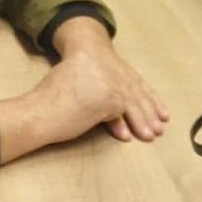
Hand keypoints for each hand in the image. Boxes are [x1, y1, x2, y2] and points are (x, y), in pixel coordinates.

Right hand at [0, 19, 168, 163]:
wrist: (39, 107)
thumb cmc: (49, 97)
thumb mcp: (75, 83)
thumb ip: (95, 89)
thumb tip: (110, 109)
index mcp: (100, 64)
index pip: (131, 79)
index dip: (146, 95)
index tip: (158, 107)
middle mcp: (108, 71)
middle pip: (135, 90)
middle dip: (149, 109)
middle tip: (161, 123)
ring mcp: (109, 84)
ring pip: (132, 104)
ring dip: (142, 121)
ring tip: (151, 135)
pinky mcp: (108, 99)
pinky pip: (121, 115)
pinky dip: (123, 128)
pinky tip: (128, 138)